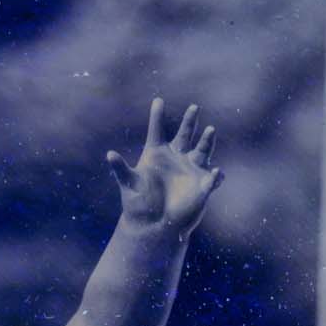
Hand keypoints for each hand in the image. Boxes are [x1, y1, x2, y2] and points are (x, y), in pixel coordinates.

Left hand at [106, 98, 222, 233]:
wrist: (153, 225)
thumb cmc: (139, 204)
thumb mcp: (129, 184)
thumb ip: (121, 169)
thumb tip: (110, 154)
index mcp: (156, 154)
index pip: (156, 130)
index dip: (157, 115)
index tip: (158, 100)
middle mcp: (175, 158)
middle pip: (184, 134)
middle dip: (190, 121)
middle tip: (193, 107)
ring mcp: (190, 169)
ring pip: (203, 149)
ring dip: (207, 141)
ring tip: (210, 130)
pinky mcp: (202, 184)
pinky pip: (213, 178)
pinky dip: (216, 176)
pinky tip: (215, 174)